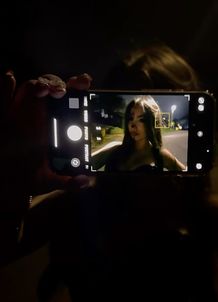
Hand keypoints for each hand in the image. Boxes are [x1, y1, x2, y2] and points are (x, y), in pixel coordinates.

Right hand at [0, 72, 92, 198]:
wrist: (10, 183)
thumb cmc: (32, 177)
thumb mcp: (51, 181)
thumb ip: (68, 182)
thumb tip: (85, 182)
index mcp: (59, 124)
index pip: (72, 99)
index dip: (78, 86)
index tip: (84, 82)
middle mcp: (43, 113)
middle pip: (53, 89)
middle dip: (59, 84)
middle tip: (62, 92)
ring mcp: (23, 111)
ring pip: (32, 88)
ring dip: (39, 85)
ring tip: (45, 91)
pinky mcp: (4, 114)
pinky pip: (4, 97)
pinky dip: (5, 85)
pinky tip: (10, 78)